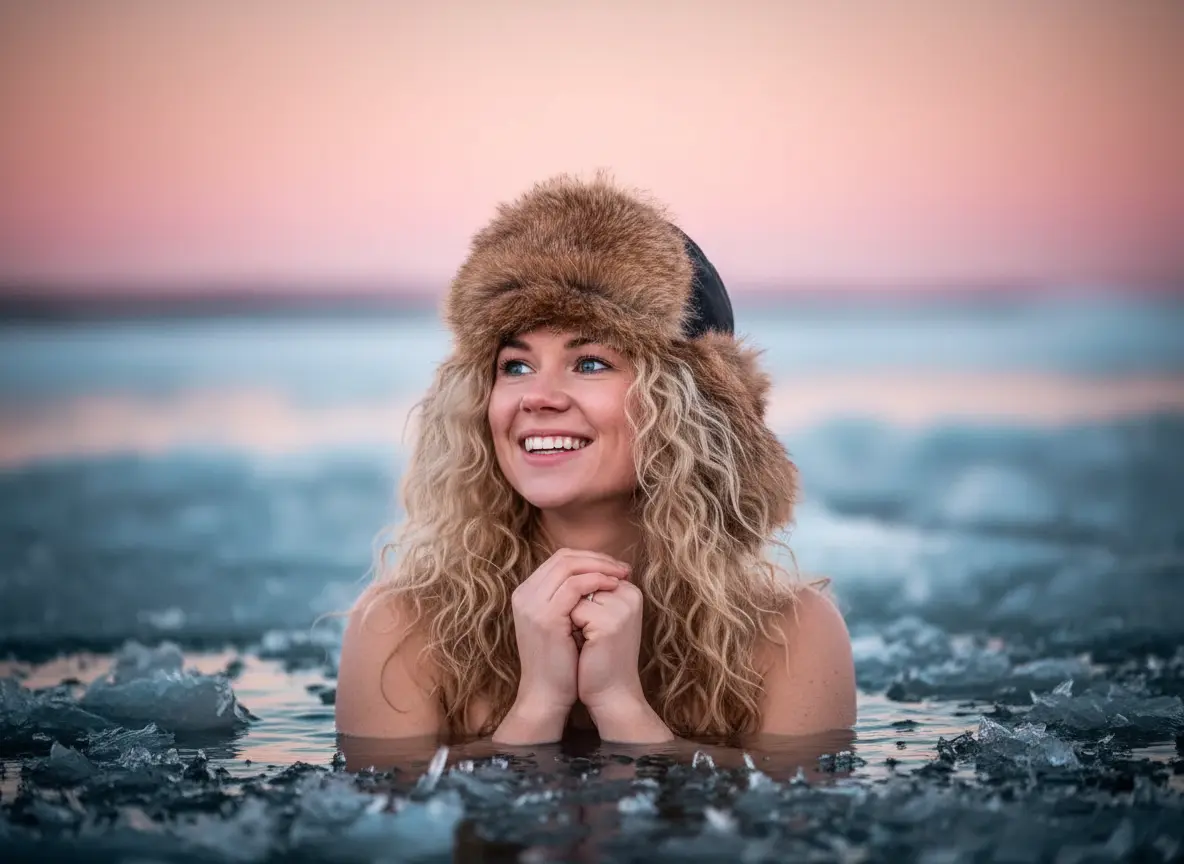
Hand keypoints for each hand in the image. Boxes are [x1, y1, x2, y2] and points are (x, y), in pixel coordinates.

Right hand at [503, 549, 629, 736]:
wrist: (546, 695)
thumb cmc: (560, 663)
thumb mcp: (562, 624)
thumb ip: (570, 599)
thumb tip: (598, 575)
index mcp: (527, 594)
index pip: (559, 560)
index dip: (589, 559)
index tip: (614, 567)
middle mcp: (524, 594)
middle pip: (563, 558)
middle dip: (597, 559)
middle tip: (622, 567)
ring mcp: (532, 604)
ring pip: (568, 566)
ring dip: (600, 567)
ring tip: (622, 575)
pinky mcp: (545, 616)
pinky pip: (574, 586)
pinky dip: (596, 581)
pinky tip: (613, 587)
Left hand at [570, 579, 645, 714]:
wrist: (610, 693)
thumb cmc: (598, 656)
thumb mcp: (598, 618)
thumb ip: (589, 592)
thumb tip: (564, 568)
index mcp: (629, 590)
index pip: (588, 572)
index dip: (575, 595)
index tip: (587, 622)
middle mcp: (630, 594)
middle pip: (581, 579)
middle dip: (572, 603)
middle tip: (584, 632)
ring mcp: (621, 607)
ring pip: (575, 593)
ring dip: (570, 614)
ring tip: (586, 638)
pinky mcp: (609, 623)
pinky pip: (575, 611)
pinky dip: (571, 628)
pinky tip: (586, 647)